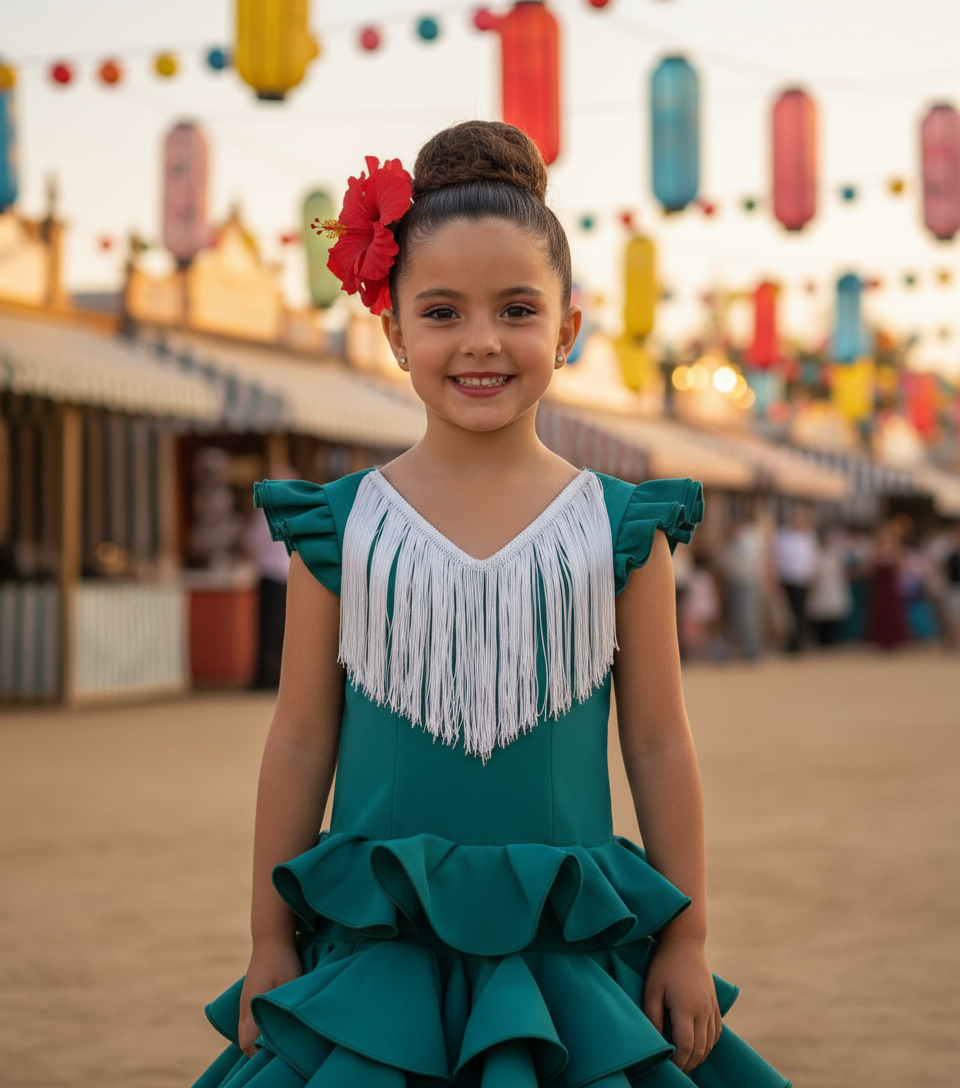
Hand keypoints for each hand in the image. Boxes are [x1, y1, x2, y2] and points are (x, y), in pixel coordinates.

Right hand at [238, 938, 302, 1056]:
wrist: (270, 938)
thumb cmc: (283, 961)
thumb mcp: (290, 984)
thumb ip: (285, 1008)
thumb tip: (287, 1029)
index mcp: (251, 1006)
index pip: (248, 1042)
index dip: (259, 1053)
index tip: (274, 1054)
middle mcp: (244, 1007)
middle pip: (243, 1041)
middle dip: (256, 1051)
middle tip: (275, 1054)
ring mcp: (244, 1001)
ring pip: (243, 1031)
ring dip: (254, 1040)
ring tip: (273, 1042)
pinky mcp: (248, 995)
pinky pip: (246, 1021)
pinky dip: (254, 1029)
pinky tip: (268, 1027)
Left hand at [642, 935, 721, 1073]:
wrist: (685, 943)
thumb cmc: (664, 965)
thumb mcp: (652, 989)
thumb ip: (652, 1017)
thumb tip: (655, 1043)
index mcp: (686, 1008)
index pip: (686, 1047)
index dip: (678, 1063)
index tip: (668, 1069)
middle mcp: (703, 1011)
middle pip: (700, 1050)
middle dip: (688, 1065)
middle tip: (675, 1072)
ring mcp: (712, 1008)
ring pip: (710, 1044)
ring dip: (699, 1057)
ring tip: (684, 1064)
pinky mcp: (715, 1004)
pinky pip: (716, 1032)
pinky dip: (708, 1045)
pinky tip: (698, 1048)